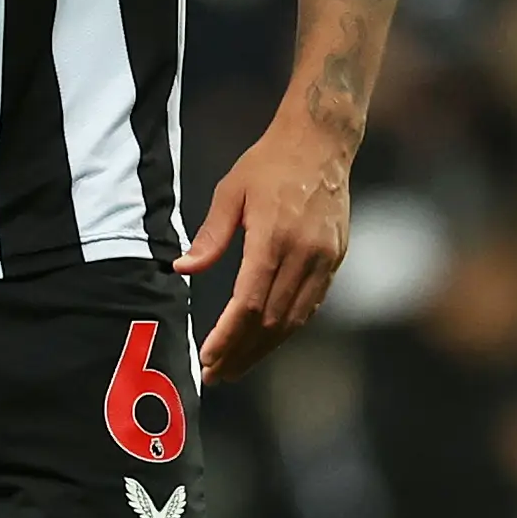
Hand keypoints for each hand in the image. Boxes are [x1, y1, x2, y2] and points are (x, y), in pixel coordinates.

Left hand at [175, 120, 351, 385]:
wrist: (320, 143)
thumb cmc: (268, 164)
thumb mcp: (230, 192)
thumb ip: (209, 236)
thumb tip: (181, 270)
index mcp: (273, 237)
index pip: (248, 303)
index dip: (227, 337)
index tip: (207, 358)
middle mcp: (304, 254)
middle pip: (271, 320)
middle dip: (242, 352)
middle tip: (216, 374)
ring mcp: (324, 260)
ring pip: (294, 319)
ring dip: (265, 348)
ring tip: (236, 366)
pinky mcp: (335, 260)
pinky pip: (310, 305)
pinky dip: (286, 327)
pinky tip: (265, 340)